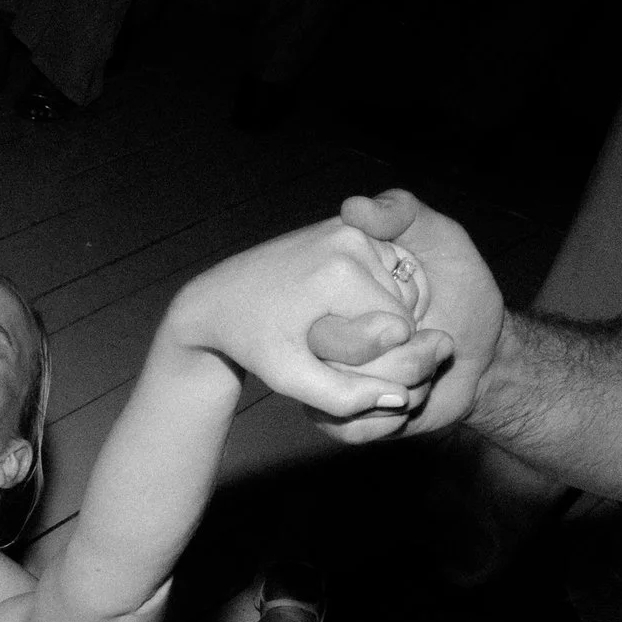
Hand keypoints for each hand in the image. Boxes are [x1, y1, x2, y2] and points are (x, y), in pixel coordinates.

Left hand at [168, 218, 452, 423]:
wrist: (217, 299)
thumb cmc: (251, 342)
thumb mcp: (289, 377)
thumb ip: (344, 396)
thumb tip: (402, 398)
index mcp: (341, 273)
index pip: (401, 328)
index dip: (378, 354)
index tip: (337, 357)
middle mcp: (351, 239)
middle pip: (404, 304)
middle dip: (378, 332)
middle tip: (330, 341)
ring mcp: (349, 226)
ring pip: (401, 285)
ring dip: (378, 312)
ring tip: (332, 323)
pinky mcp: (347, 224)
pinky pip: (387, 266)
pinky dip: (374, 289)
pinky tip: (336, 304)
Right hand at [304, 189, 503, 441]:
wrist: (485, 355)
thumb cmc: (461, 290)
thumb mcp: (441, 237)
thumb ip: (402, 212)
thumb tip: (350, 207)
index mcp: (333, 292)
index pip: (339, 316)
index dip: (392, 321)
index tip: (417, 307)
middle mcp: (320, 335)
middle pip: (343, 362)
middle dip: (408, 358)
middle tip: (432, 341)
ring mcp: (322, 380)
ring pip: (350, 400)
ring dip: (408, 386)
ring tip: (425, 367)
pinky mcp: (336, 421)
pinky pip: (350, 430)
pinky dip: (394, 420)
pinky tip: (410, 397)